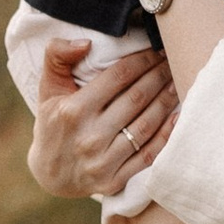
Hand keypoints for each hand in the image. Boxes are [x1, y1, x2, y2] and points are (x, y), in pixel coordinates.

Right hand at [26, 34, 177, 201]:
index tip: (155, 51)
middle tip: (172, 63)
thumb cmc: (52, 124)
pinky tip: (177, 118)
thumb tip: (86, 43)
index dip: (141, 60)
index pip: (118, 77)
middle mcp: (89, 136)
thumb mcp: (47, 88)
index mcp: (73, 110)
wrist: (48, 174)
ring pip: (145, 126)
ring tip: (176, 84)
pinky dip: (166, 136)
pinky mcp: (113, 180)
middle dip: (158, 77)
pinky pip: (147, 155)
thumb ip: (56, 56)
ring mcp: (102, 161)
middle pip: (136, 99)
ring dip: (166, 102)